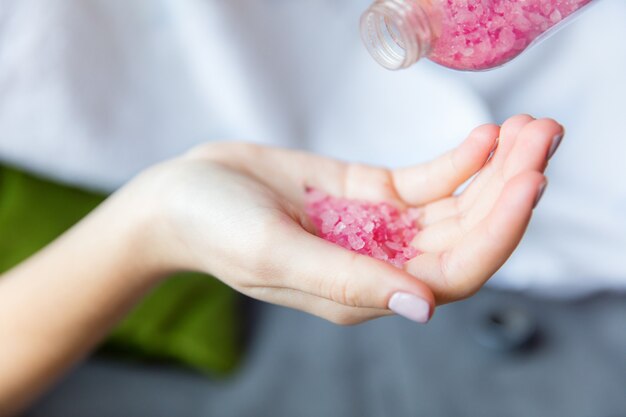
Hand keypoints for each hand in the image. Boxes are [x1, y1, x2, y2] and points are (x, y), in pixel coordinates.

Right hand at [129, 114, 561, 323]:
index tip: (528, 179)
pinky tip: (485, 138)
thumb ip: (346, 281)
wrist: (184, 194)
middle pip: (464, 237)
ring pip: (455, 208)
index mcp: (361, 293)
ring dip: (496, 172)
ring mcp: (377, 230)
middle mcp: (379, 265)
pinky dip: (459, 162)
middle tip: (544, 137)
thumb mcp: (274, 252)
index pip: (451, 274)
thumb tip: (422, 307)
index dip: (497, 232)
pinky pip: (426, 183)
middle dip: (509, 190)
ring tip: (531, 129)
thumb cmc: (216, 228)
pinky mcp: (369, 195)